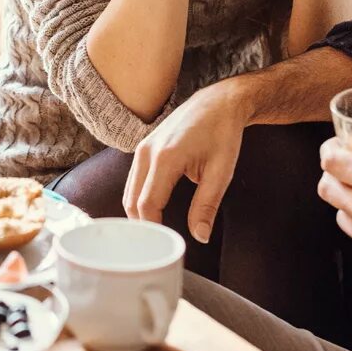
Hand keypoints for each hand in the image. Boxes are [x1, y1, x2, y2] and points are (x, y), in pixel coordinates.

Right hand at [124, 80, 247, 241]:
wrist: (217, 102)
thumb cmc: (222, 133)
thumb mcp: (221, 172)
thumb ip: (207, 206)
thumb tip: (200, 237)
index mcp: (165, 158)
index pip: (147, 205)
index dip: (152, 230)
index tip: (163, 247)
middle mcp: (147, 152)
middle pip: (132, 202)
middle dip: (142, 227)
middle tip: (157, 248)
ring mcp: (142, 148)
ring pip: (129, 192)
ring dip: (138, 214)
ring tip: (155, 235)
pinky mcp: (143, 148)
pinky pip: (133, 181)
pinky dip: (138, 200)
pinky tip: (152, 214)